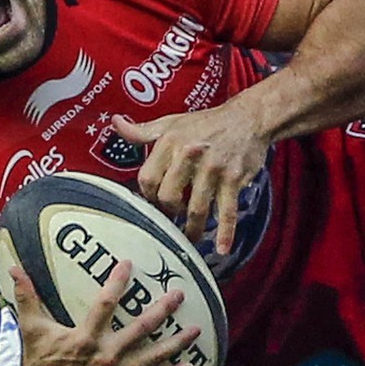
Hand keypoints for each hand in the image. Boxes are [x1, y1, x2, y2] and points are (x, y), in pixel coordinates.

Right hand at [10, 261, 195, 365]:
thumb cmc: (39, 362)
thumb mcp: (31, 328)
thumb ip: (26, 297)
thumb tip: (14, 267)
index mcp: (84, 338)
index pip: (105, 304)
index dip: (117, 282)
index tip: (128, 263)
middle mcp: (105, 356)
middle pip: (141, 328)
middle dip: (162, 310)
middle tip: (179, 294)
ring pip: (153, 356)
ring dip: (176, 342)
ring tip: (196, 328)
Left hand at [113, 100, 269, 255]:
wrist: (248, 118)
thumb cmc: (207, 123)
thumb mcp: (172, 122)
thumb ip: (143, 130)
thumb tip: (116, 124)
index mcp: (170, 142)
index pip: (147, 178)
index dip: (148, 196)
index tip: (154, 203)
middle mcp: (189, 155)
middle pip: (168, 197)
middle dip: (168, 213)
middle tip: (172, 219)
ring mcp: (213, 168)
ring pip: (196, 208)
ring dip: (192, 230)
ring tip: (190, 239)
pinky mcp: (234, 178)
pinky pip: (228, 210)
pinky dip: (226, 231)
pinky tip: (223, 247)